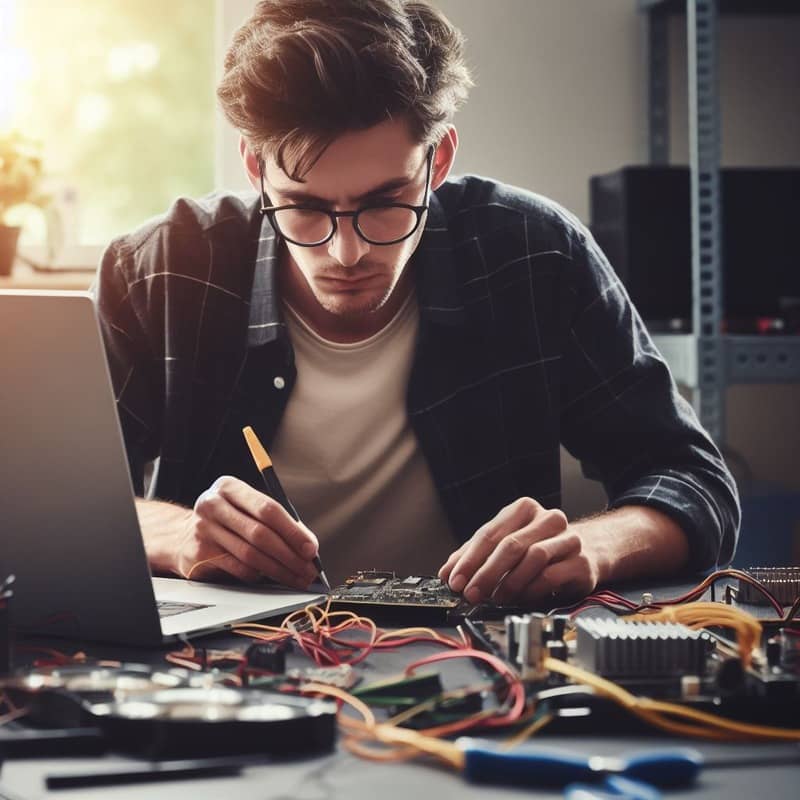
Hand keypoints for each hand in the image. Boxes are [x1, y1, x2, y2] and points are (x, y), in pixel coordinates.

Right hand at [176, 475, 319, 588]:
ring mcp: (203, 530)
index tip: (310, 548)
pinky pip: (238, 569)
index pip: (268, 509)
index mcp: (229, 487)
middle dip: (289, 555)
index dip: (293, 531)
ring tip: (296, 577)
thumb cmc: (227, 521)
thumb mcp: (248, 510)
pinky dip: (259, 575)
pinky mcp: (199, 554)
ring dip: (279, 570)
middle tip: (307, 568)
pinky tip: (271, 577)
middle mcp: (213, 505)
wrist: (182, 535)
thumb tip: (308, 546)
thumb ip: (278, 522)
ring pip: (251, 555)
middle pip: (260, 533)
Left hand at [438, 497, 599, 605]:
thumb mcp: (505, 545)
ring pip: (533, 558)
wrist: (588, 551)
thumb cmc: (539, 547)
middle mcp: (548, 519)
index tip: (455, 580)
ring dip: (509, 582)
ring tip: (495, 597)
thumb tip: (447, 574)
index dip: (469, 559)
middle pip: (511, 545)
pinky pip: (551, 576)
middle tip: (471, 593)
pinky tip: (519, 598)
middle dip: (486, 572)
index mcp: (524, 509)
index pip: (490, 533)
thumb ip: (475, 556)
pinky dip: (530, 589)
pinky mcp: (581, 562)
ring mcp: (568, 539)